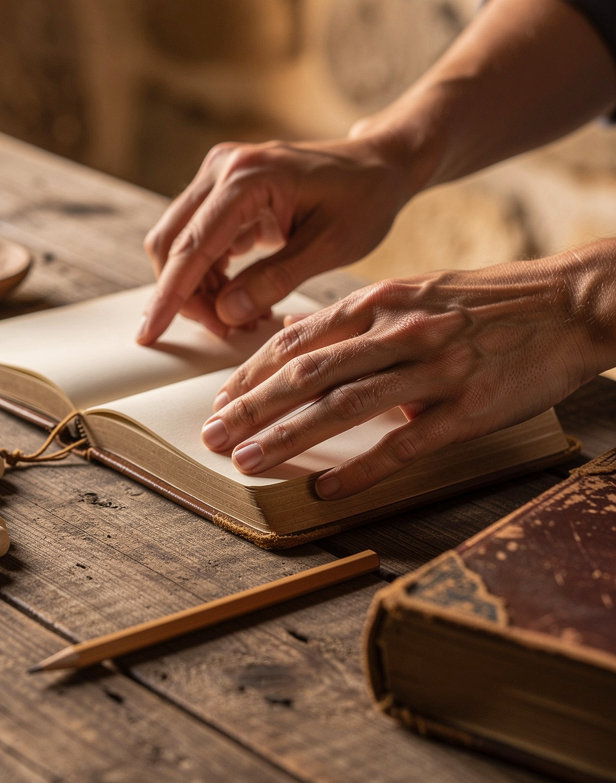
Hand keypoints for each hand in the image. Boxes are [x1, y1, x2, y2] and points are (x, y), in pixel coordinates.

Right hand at [136, 137, 411, 344]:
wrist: (378, 165)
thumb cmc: (365, 199)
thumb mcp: (332, 247)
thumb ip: (276, 280)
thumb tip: (225, 314)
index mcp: (249, 177)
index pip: (192, 246)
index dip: (169, 296)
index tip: (150, 334)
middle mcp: (222, 169)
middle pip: (171, 244)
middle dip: (185, 297)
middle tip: (224, 332)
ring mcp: (218, 175)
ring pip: (178, 245)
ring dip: (197, 289)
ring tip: (241, 318)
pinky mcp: (220, 189)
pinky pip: (196, 239)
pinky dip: (209, 275)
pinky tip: (239, 298)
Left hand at [201, 249, 615, 497]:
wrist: (570, 303)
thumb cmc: (486, 301)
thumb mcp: (416, 293)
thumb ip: (362, 322)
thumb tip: (308, 353)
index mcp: (380, 301)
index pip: (296, 340)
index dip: (251, 373)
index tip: (221, 400)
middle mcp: (398, 330)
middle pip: (307, 374)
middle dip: (251, 407)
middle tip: (212, 436)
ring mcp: (434, 368)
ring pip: (344, 405)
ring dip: (288, 436)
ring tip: (248, 460)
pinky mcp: (468, 407)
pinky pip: (404, 444)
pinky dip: (361, 469)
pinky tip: (327, 490)